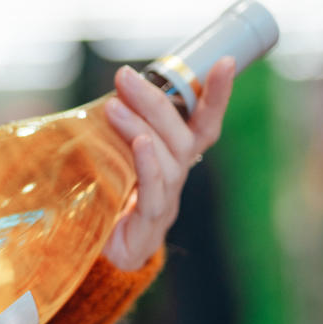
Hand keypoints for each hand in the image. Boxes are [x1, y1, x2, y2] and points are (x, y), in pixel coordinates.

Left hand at [100, 57, 235, 270]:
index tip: (224, 62)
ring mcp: (166, 203)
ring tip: (114, 104)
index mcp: (172, 161)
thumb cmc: (105, 202)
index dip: (216, 96)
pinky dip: (148, 165)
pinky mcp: (148, 227)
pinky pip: (154, 192)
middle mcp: (176, 179)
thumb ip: (113, 131)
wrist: (98, 261)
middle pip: (181, 137)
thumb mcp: (110, 159)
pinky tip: (139, 144)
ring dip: (142, 127)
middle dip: (157, 101)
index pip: (202, 124)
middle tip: (126, 76)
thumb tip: (103, 91)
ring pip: (168, 160)